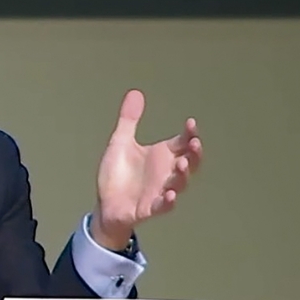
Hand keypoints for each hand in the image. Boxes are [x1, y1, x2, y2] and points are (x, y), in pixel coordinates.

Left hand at [91, 89, 202, 249]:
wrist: (105, 203)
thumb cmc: (117, 175)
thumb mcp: (120, 143)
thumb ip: (129, 120)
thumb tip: (135, 92)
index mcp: (162, 156)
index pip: (182, 142)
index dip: (189, 134)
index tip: (190, 123)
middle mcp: (166, 173)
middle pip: (189, 162)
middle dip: (194, 154)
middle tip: (194, 143)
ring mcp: (160, 191)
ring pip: (180, 183)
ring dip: (183, 175)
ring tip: (181, 164)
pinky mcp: (150, 207)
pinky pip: (163, 206)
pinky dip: (168, 201)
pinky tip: (171, 194)